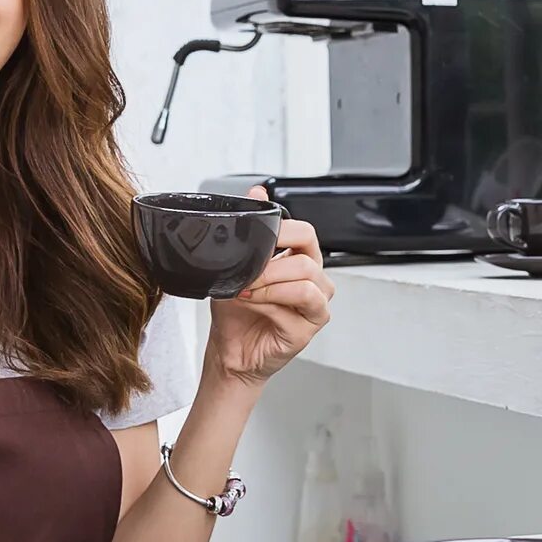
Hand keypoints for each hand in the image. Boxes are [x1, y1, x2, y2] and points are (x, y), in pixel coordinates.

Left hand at [205, 191, 332, 385]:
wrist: (227, 349)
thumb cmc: (236, 312)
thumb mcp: (236, 264)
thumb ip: (251, 230)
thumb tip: (258, 192)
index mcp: (300, 262)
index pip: (306, 233)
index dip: (284, 230)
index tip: (259, 236)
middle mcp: (313, 282)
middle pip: (309, 256)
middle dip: (271, 262)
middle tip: (247, 271)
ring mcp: (314, 306)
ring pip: (308, 279)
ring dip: (271, 281)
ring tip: (247, 289)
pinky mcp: (309, 328)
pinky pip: (301, 304)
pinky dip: (273, 299)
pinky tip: (254, 302)